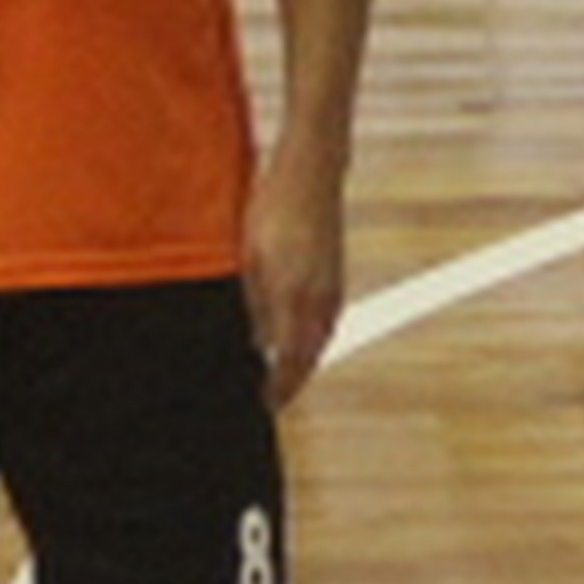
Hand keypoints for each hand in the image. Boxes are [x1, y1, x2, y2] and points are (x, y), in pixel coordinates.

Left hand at [242, 153, 346, 408]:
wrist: (311, 175)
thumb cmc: (272, 211)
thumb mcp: (248, 261)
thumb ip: (252, 307)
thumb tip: (254, 345)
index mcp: (295, 300)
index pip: (288, 364)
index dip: (275, 391)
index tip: (262, 408)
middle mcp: (320, 302)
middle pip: (308, 359)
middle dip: (290, 384)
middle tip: (271, 402)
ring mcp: (332, 291)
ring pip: (318, 342)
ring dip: (302, 363)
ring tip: (283, 379)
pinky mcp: (335, 279)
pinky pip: (324, 324)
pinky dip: (310, 341)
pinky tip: (297, 340)